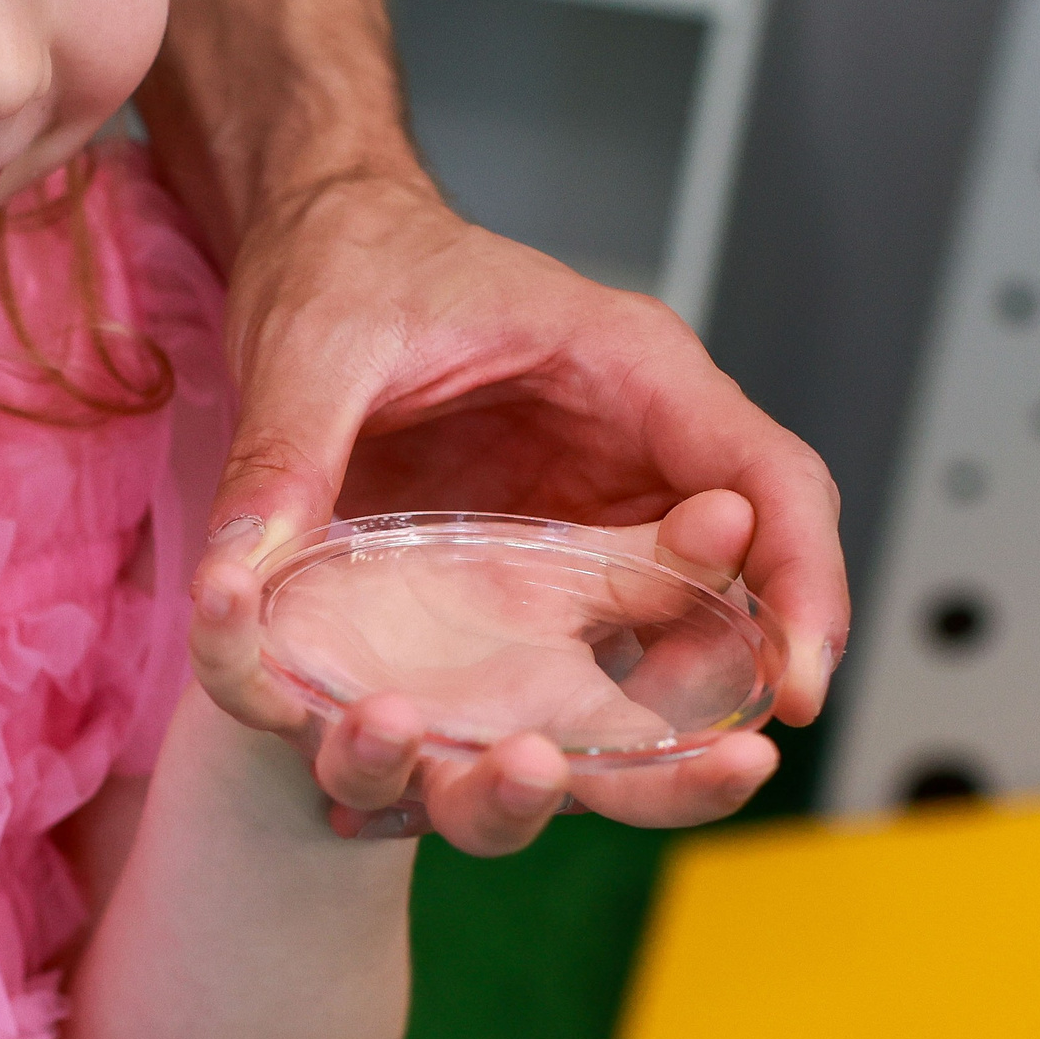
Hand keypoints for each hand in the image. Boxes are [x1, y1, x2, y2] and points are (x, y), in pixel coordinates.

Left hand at [188, 173, 845, 847]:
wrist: (305, 261)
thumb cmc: (350, 269)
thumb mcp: (316, 346)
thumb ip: (287, 452)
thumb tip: (238, 574)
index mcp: (627, 378)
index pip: (765, 482)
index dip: (800, 584)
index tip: (800, 683)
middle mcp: (613, 469)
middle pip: (720, 594)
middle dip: (724, 688)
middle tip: (717, 768)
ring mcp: (562, 536)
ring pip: (634, 651)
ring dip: (615, 731)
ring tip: (553, 777)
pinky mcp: (500, 585)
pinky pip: (533, 669)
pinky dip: (506, 729)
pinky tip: (445, 776)